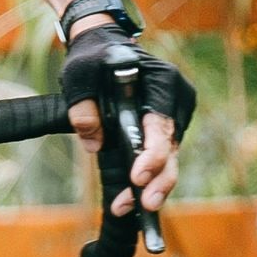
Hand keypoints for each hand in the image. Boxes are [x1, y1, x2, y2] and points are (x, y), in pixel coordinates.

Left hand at [60, 25, 195, 216]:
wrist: (104, 48)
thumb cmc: (93, 58)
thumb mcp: (79, 74)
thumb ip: (83, 106)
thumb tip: (92, 141)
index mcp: (164, 81)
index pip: (162, 123)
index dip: (153, 154)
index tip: (137, 177)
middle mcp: (176, 101)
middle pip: (171, 148)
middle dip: (158, 180)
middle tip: (143, 205)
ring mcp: (173, 117)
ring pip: (168, 159)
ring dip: (150, 186)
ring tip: (127, 209)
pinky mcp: (164, 131)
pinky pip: (159, 159)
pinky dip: (146, 179)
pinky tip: (129, 201)